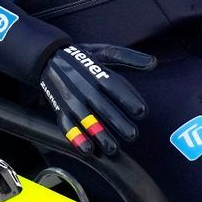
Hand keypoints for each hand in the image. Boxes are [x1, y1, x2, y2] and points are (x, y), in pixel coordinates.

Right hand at [39, 43, 155, 156]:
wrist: (49, 58)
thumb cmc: (83, 57)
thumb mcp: (105, 52)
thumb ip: (129, 58)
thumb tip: (153, 63)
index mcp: (96, 72)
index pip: (114, 86)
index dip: (128, 99)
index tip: (142, 112)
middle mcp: (84, 87)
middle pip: (102, 106)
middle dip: (117, 122)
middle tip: (132, 135)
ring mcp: (71, 99)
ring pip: (86, 119)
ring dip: (99, 135)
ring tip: (113, 148)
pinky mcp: (60, 109)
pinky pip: (67, 125)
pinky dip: (76, 138)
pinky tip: (88, 149)